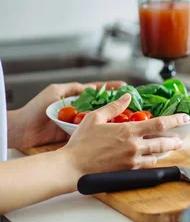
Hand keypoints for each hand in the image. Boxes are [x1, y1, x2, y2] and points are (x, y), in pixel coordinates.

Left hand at [7, 81, 124, 149]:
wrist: (24, 129)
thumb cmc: (36, 108)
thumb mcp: (55, 91)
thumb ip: (73, 88)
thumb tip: (92, 87)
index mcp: (76, 97)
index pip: (98, 90)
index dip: (112, 89)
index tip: (126, 87)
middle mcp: (80, 110)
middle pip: (103, 106)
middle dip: (117, 105)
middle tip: (133, 105)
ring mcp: (79, 123)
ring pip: (100, 119)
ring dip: (112, 119)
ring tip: (127, 118)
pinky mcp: (77, 134)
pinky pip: (92, 132)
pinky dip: (102, 132)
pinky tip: (114, 131)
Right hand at [60, 94, 188, 177]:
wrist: (73, 166)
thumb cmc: (81, 142)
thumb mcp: (95, 118)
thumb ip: (114, 107)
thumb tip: (127, 97)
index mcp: (128, 131)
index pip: (159, 124)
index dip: (175, 120)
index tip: (185, 118)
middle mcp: (134, 147)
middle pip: (163, 143)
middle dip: (174, 141)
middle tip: (180, 139)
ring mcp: (133, 161)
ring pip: (156, 156)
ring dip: (163, 152)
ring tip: (168, 148)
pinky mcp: (128, 171)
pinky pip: (146, 167)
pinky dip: (151, 161)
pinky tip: (151, 158)